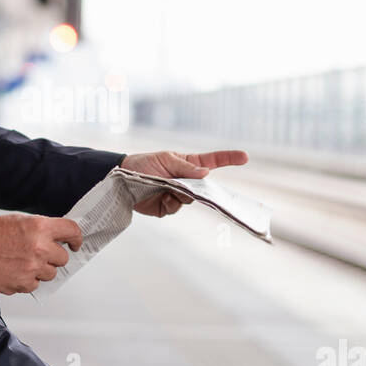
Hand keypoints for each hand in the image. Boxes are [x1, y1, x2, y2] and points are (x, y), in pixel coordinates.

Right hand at [0, 213, 83, 294]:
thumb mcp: (23, 221)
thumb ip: (43, 230)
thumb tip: (60, 239)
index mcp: (41, 228)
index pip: (72, 231)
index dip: (76, 238)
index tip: (75, 243)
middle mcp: (40, 248)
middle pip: (63, 258)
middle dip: (53, 256)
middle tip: (39, 253)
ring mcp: (32, 268)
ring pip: (50, 274)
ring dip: (41, 269)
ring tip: (23, 261)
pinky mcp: (22, 284)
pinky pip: (34, 285)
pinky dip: (27, 280)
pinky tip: (15, 270)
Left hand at [119, 149, 248, 216]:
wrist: (120, 181)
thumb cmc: (142, 164)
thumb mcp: (164, 160)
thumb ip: (185, 168)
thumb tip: (206, 173)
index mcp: (187, 165)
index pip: (212, 162)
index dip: (228, 159)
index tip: (245, 157)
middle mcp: (185, 180)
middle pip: (203, 188)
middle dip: (198, 188)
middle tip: (184, 185)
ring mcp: (176, 195)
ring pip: (190, 200)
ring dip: (178, 195)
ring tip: (163, 187)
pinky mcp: (167, 207)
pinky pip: (175, 209)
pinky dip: (169, 204)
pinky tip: (159, 198)